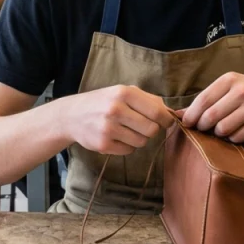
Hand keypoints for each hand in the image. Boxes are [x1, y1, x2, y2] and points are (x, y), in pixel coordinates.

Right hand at [60, 85, 177, 155]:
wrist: (71, 115)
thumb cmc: (103, 102)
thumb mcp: (122, 92)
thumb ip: (148, 100)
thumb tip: (172, 113)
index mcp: (124, 93)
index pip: (157, 112)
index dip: (166, 120)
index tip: (166, 122)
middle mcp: (116, 109)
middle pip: (152, 129)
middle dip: (151, 130)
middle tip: (142, 126)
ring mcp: (108, 128)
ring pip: (142, 142)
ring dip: (139, 138)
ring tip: (126, 130)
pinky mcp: (103, 144)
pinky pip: (129, 150)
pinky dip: (127, 146)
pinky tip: (116, 137)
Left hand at [180, 73, 243, 142]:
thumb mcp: (230, 90)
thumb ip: (206, 101)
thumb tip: (177, 114)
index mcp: (230, 80)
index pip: (203, 100)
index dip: (192, 115)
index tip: (187, 123)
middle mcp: (242, 91)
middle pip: (210, 117)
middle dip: (204, 126)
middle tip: (206, 128)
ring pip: (222, 129)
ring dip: (220, 133)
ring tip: (225, 128)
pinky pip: (237, 137)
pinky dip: (234, 138)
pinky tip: (240, 131)